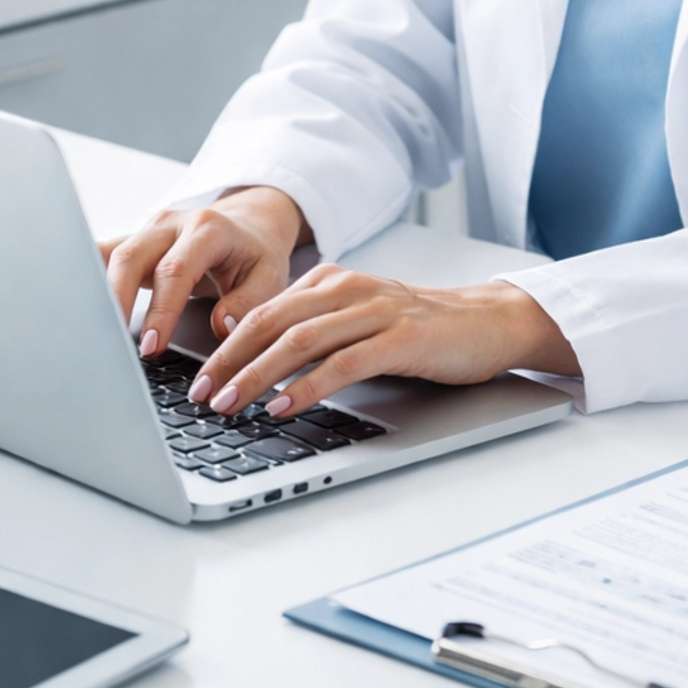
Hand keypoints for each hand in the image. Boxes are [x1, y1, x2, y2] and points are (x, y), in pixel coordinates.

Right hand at [101, 187, 311, 359]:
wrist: (249, 224)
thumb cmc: (256, 255)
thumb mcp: (269, 278)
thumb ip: (247, 303)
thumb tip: (219, 327)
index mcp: (208, 230)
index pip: (176, 271)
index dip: (160, 310)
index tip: (151, 346)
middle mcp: (172, 224)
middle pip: (131, 257)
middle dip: (118, 303)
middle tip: (115, 345)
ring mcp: (148, 229)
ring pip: (111, 255)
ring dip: (98, 293)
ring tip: (91, 332)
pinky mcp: (134, 240)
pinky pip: (103, 254)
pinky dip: (87, 276)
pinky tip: (74, 302)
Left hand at [184, 263, 578, 419]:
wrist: (489, 321)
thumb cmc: (422, 329)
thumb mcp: (359, 319)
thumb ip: (316, 330)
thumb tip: (256, 366)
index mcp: (332, 280)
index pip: (263, 310)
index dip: (224, 345)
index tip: (197, 378)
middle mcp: (349, 288)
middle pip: (272, 322)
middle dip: (229, 361)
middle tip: (201, 394)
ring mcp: (376, 311)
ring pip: (301, 341)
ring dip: (258, 376)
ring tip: (230, 404)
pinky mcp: (402, 337)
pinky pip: (343, 363)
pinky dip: (307, 386)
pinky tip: (284, 406)